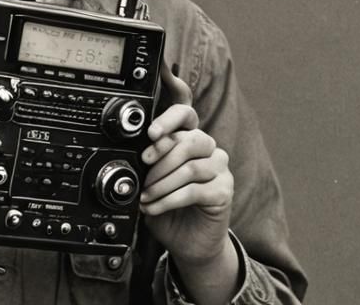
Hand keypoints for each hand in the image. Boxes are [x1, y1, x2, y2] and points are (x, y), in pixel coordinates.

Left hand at [140, 67, 233, 265]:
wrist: (189, 243)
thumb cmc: (171, 210)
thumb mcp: (153, 183)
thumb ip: (149, 165)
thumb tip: (136, 154)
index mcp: (190, 141)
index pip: (186, 115)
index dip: (169, 119)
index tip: (151, 133)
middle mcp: (209, 151)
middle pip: (190, 140)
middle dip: (161, 157)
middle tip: (143, 175)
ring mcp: (220, 171)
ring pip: (190, 167)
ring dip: (161, 184)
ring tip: (146, 197)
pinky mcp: (224, 192)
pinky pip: (193, 191)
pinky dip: (168, 200)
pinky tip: (154, 208)